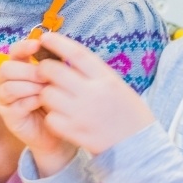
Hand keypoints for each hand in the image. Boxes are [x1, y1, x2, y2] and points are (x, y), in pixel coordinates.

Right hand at [0, 39, 76, 176]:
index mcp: (18, 67)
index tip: (37, 45)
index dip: (24, 47)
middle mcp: (7, 81)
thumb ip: (52, 65)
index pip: (15, 51)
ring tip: (46, 90)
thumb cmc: (57, 102)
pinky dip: (31, 101)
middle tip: (46, 77)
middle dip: (27, 71)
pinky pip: (16, 105)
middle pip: (7, 68)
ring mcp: (5, 99)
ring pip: (9, 87)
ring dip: (30, 87)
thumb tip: (56, 48)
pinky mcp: (8, 116)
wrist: (58, 132)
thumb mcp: (56, 80)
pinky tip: (43, 102)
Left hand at [36, 32, 155, 154]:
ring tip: (55, 97)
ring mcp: (82, 114)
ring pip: (48, 95)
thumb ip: (93, 72)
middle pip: (54, 72)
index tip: (45, 37)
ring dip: (46, 93)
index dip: (57, 42)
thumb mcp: (116, 84)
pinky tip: (60, 116)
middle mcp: (93, 93)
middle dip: (44, 68)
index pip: (76, 53)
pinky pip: (50, 118)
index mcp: (106, 78)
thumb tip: (66, 55)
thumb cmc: (126, 112)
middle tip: (44, 70)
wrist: (138, 146)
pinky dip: (51, 116)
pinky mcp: (75, 133)